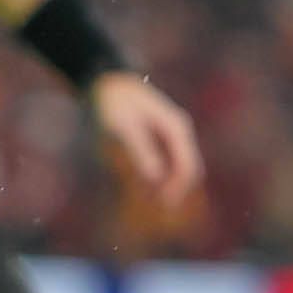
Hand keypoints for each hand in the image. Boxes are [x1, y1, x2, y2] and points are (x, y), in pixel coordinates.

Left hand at [88, 70, 205, 222]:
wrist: (105, 80)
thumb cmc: (112, 102)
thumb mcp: (123, 127)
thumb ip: (140, 151)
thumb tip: (154, 179)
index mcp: (175, 128)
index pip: (187, 166)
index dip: (178, 190)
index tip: (163, 207)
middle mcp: (177, 131)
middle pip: (186, 167)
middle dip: (176, 190)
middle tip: (160, 213)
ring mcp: (169, 132)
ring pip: (177, 165)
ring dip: (168, 184)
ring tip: (152, 204)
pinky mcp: (157, 135)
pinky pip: (166, 159)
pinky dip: (160, 175)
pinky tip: (146, 186)